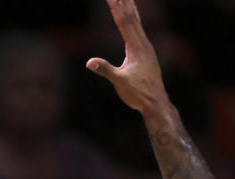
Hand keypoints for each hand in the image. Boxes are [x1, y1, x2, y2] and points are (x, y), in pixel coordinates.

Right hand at [86, 0, 170, 116]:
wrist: (156, 101)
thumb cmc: (138, 93)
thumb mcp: (120, 82)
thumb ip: (106, 70)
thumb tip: (90, 62)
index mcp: (137, 47)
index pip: (124, 22)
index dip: (116, 8)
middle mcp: (143, 43)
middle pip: (132, 17)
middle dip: (123, 2)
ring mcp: (146, 47)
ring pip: (137, 22)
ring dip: (130, 8)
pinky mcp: (146, 52)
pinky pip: (139, 30)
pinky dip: (134, 20)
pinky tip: (134, 20)